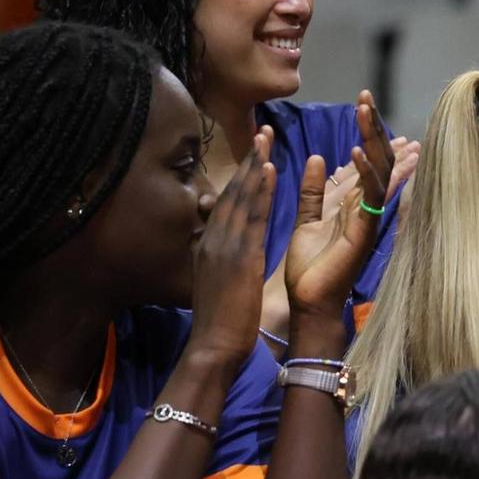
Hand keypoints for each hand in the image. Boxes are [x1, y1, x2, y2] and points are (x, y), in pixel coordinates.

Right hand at [187, 129, 275, 366]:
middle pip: (231, 192)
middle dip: (248, 161)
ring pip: (240, 197)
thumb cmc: (220, 323)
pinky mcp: (238, 256)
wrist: (214, 347)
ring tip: (267, 138)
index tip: (253, 155)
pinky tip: (271, 171)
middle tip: (262, 131)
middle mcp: (212, 239)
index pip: (224, 204)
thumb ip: (220, 262)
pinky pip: (252, 216)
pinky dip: (260, 191)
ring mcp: (223, 245)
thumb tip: (224, 250)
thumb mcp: (217, 284)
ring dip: (255, 165)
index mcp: (207, 246)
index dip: (240, 178)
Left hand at [285, 94, 410, 323]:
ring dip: (372, 139)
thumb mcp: (306, 220)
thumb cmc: (309, 268)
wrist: (309, 302)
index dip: (368, 132)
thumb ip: (311, 190)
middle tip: (366, 97)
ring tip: (364, 111)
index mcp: (354, 203)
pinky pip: (370, 197)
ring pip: (380, 171)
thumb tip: (316, 157)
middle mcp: (367, 208)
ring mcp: (369, 219)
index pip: (368, 160)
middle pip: (379, 159)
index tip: (364, 103)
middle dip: (374, 127)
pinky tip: (354, 151)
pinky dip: (364, 173)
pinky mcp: (364, 232)